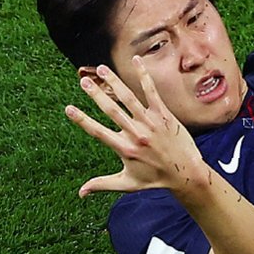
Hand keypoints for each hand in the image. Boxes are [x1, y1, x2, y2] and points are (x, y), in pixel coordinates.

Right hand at [66, 62, 202, 198]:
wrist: (185, 172)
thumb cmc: (154, 179)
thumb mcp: (127, 184)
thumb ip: (102, 184)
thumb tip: (80, 193)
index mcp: (125, 149)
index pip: (98, 132)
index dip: (82, 120)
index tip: (68, 108)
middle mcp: (136, 133)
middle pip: (112, 110)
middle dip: (96, 95)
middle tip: (82, 81)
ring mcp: (151, 122)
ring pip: (129, 98)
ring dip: (114, 82)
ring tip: (101, 69)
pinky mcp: (164, 114)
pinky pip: (152, 92)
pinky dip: (143, 76)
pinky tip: (136, 61)